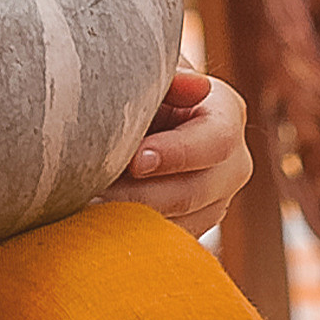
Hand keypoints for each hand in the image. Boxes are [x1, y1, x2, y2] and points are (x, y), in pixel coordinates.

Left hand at [104, 68, 251, 240]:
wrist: (135, 118)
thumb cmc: (142, 90)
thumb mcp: (154, 77)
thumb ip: (170, 79)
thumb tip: (197, 87)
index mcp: (227, 117)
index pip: (215, 142)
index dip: (176, 154)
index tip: (134, 161)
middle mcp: (232, 164)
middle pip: (194, 191)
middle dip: (141, 195)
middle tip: (95, 194)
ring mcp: (215, 202)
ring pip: (178, 223)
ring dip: (130, 218)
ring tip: (87, 208)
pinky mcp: (192, 227)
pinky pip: (164, 243)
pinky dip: (129, 235)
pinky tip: (94, 225)